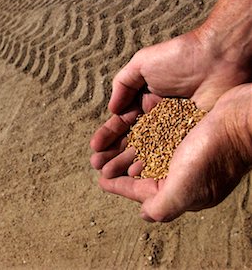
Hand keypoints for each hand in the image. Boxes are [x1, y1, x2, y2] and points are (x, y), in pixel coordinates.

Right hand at [90, 29, 250, 172]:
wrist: (219, 58)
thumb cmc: (179, 56)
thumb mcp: (142, 63)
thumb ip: (123, 84)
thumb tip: (112, 110)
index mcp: (144, 100)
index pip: (122, 122)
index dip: (108, 135)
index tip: (95, 147)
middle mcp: (156, 117)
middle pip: (131, 139)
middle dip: (113, 153)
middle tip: (97, 165)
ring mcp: (172, 128)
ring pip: (146, 149)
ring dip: (127, 161)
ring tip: (110, 173)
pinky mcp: (188, 135)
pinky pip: (166, 152)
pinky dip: (151, 162)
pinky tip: (136, 172)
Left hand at [98, 84, 251, 221]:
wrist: (242, 120)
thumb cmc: (214, 154)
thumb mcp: (184, 188)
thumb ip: (162, 205)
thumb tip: (144, 214)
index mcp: (180, 191)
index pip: (142, 192)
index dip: (119, 187)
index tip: (100, 181)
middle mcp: (182, 175)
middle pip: (141, 173)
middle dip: (118, 167)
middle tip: (97, 160)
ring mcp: (185, 154)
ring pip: (146, 153)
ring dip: (126, 150)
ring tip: (108, 144)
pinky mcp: (187, 133)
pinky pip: (157, 135)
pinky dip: (142, 133)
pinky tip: (131, 126)